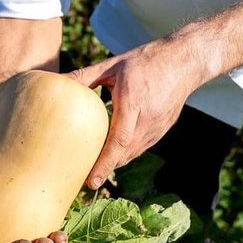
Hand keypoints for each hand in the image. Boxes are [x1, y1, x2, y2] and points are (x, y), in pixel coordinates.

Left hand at [68, 38, 203, 189]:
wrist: (183, 62)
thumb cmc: (145, 61)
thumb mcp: (112, 65)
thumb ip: (85, 76)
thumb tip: (59, 81)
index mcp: (133, 101)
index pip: (119, 140)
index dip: (104, 163)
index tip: (91, 181)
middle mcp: (148, 118)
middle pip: (125, 153)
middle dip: (105, 169)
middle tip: (83, 181)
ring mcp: (158, 126)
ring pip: (134, 153)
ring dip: (116, 163)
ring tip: (94, 171)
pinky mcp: (163, 130)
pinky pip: (142, 147)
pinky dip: (127, 153)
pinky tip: (113, 154)